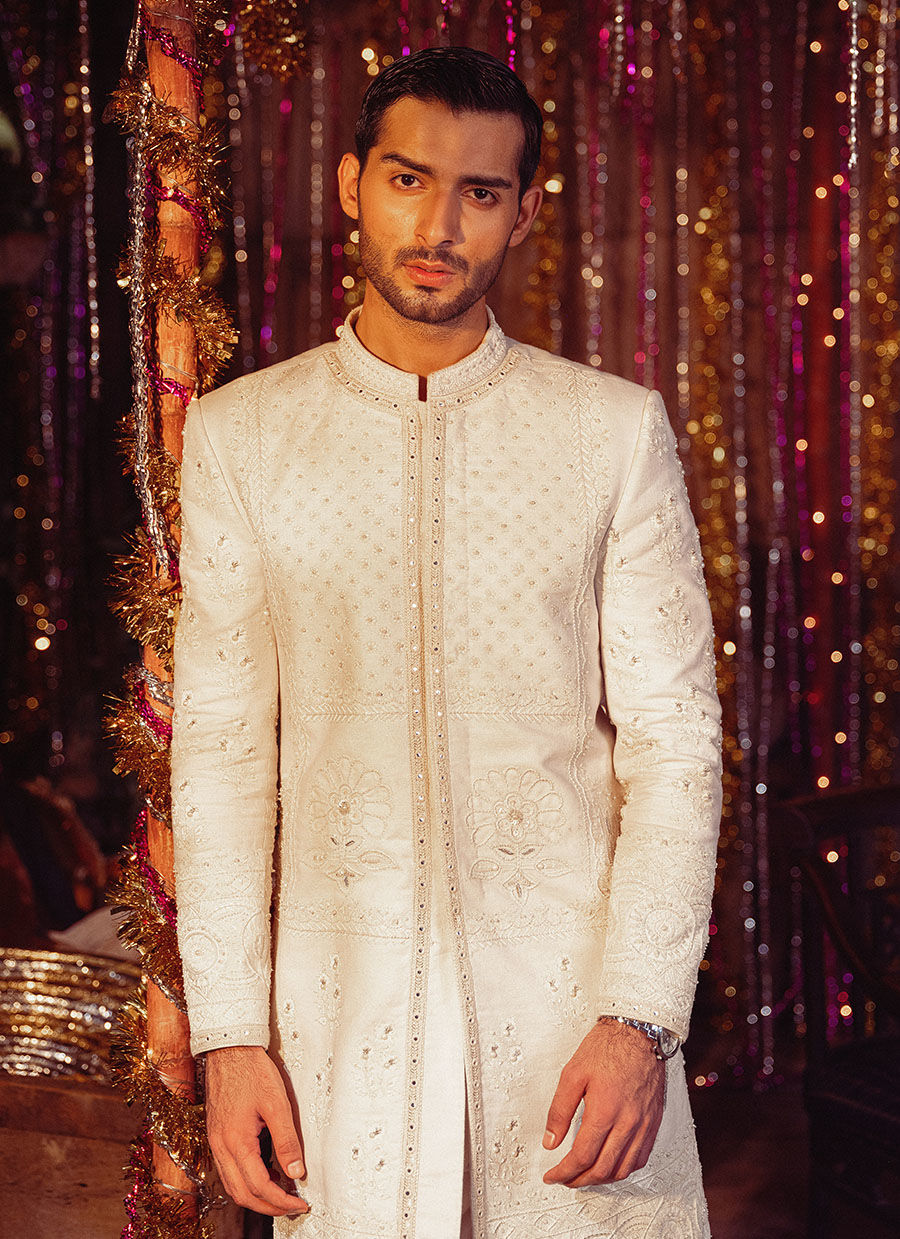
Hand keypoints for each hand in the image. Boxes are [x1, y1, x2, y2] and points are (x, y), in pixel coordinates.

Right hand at [205, 1045, 308, 1216]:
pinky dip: (246, 1181)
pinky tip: (265, 1173)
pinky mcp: (216, 1135)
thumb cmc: (252, 1071)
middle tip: (293, 1207)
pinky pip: (228, 1171)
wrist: (228, 1049)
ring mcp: (216, 1142)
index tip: (300, 1204)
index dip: (281, 1201)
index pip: (259, 1187)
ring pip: (233, 1186)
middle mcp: (221, 1147)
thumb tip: (296, 1173)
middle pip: (242, 1194)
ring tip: (282, 1194)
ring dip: (256, 1197)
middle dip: (269, 1206)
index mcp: (235, 1142)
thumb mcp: (277, 1103)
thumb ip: (287, 1141)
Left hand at [542, 1019, 664, 1186]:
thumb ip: (560, 1110)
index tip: (552, 1175)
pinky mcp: (653, 1122)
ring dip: (601, 1179)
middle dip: (579, 1180)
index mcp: (604, 1110)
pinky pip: (640, 1158)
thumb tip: (551, 1140)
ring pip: (623, 1169)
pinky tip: (611, 1165)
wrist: (639, 1032)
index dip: (564, 1172)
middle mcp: (627, 1122)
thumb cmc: (607, 1048)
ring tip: (584, 1176)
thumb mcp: (573, 1073)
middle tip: (565, 1179)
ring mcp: (643, 1124)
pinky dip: (623, 1169)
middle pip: (602, 1169)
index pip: (582, 1156)